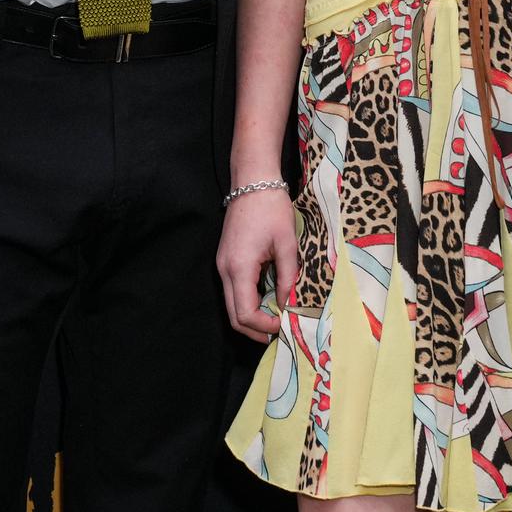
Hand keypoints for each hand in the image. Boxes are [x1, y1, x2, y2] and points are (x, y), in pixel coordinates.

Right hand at [216, 187, 298, 341]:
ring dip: (251, 316)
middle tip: (279, 331)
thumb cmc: (272, 209)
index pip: (245, 314)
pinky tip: (267, 298)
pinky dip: (248, 301)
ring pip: (232, 304)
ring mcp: (222, 264)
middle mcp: (225, 270)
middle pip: (234, 315)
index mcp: (239, 268)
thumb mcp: (286, 245)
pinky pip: (233, 290)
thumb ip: (287, 278)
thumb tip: (288, 305)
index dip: (264, 326)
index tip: (284, 325)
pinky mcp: (226, 259)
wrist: (252, 181)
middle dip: (255, 329)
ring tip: (275, 316)